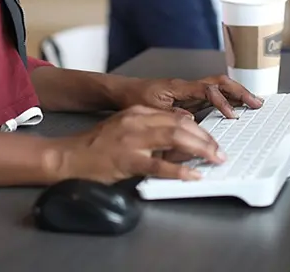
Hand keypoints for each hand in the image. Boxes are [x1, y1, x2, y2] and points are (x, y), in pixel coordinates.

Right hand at [52, 106, 224, 182]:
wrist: (70, 156)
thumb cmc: (97, 145)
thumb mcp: (126, 128)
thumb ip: (150, 130)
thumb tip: (180, 139)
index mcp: (138, 113)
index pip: (176, 117)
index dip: (198, 129)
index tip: (211, 139)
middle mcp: (138, 122)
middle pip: (181, 126)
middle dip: (205, 139)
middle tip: (219, 151)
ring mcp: (133, 141)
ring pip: (175, 139)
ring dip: (200, 149)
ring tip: (214, 159)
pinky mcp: (128, 160)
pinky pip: (160, 165)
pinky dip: (180, 170)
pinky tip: (193, 175)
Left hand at [117, 74, 262, 118]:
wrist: (124, 91)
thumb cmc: (135, 98)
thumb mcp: (151, 110)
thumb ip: (172, 115)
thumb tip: (192, 120)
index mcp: (179, 87)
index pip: (208, 90)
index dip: (222, 102)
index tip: (232, 115)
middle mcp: (187, 86)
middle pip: (220, 82)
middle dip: (240, 91)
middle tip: (256, 103)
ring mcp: (190, 91)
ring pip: (219, 87)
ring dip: (237, 94)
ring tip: (253, 103)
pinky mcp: (189, 98)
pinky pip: (213, 95)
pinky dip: (228, 99)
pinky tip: (237, 107)